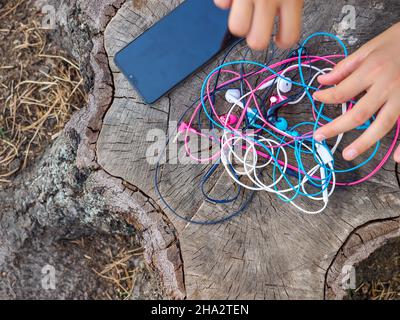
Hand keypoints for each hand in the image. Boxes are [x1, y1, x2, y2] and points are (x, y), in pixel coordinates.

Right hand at [214, 0, 303, 49]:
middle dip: (255, 36)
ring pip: (236, 28)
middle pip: (257, 42)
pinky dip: (227, 0)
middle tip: (258, 25)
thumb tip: (284, 23)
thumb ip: (290, 2)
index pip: (288, 37)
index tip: (279, 37)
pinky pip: (221, 4)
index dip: (283, 41)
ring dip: (240, 20)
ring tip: (245, 9)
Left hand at [313, 23, 399, 162]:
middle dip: (336, 128)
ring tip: (347, 154)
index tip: (317, 99)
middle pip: (358, 114)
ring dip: (364, 143)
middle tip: (318, 136)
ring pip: (382, 125)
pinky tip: (397, 158)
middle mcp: (388, 86)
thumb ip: (345, 66)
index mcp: (373, 71)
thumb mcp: (369, 47)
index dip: (325, 97)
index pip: (342, 92)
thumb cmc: (398, 40)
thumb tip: (322, 80)